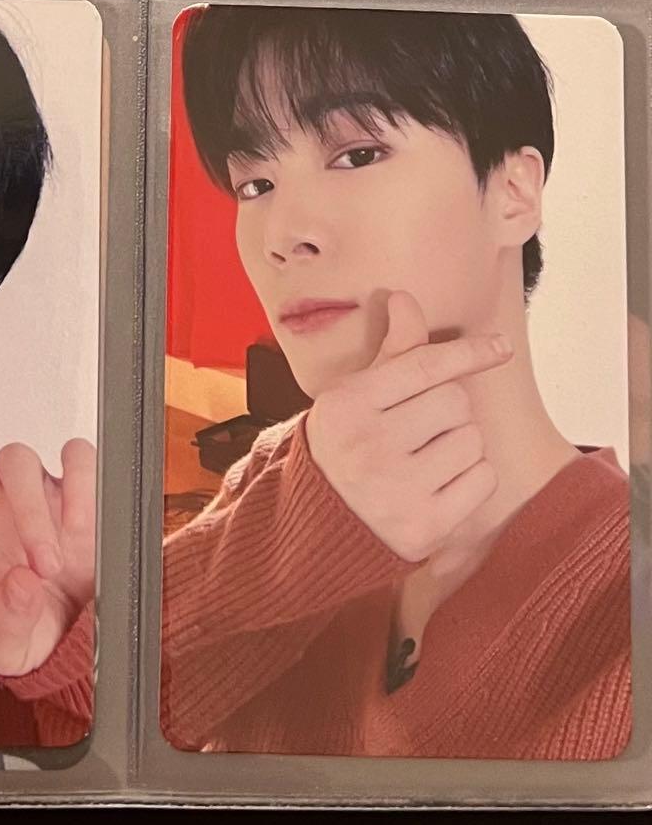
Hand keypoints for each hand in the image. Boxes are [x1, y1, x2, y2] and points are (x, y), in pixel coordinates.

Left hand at [0, 335, 96, 676]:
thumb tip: (18, 582)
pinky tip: (81, 524)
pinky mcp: (79, 484)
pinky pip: (74, 459)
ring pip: (19, 457)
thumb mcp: (10, 649)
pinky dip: (79, 488)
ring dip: (31, 509)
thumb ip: (6, 626)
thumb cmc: (36, 627)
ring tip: (45, 562)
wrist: (88, 627)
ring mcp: (34, 485)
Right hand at [305, 291, 511, 562]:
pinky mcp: (424, 527)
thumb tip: (404, 297)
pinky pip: (482, 480)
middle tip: (419, 427)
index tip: (501, 346)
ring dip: (460, 445)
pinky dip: (471, 479)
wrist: (323, 524)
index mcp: (346, 406)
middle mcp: (367, 447)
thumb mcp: (356, 395)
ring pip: (472, 440)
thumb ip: (392, 352)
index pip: (423, 366)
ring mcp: (395, 491)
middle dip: (448, 410)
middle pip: (455, 401)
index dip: (467, 352)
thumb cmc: (347, 445)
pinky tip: (438, 485)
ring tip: (425, 459)